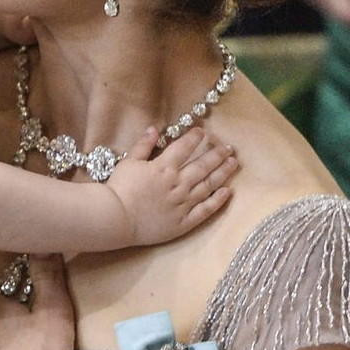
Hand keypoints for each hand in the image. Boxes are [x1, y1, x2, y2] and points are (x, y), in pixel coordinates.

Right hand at [105, 125, 237, 246]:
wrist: (115, 219)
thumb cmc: (119, 189)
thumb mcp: (128, 162)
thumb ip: (143, 145)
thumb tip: (154, 129)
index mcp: (164, 167)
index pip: (184, 148)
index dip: (195, 138)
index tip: (203, 131)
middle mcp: (178, 183)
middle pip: (203, 165)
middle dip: (217, 154)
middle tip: (229, 147)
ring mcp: (184, 203)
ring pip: (209, 185)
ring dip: (223, 173)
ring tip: (234, 163)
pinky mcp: (184, 221)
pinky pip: (206, 209)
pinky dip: (218, 200)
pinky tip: (228, 192)